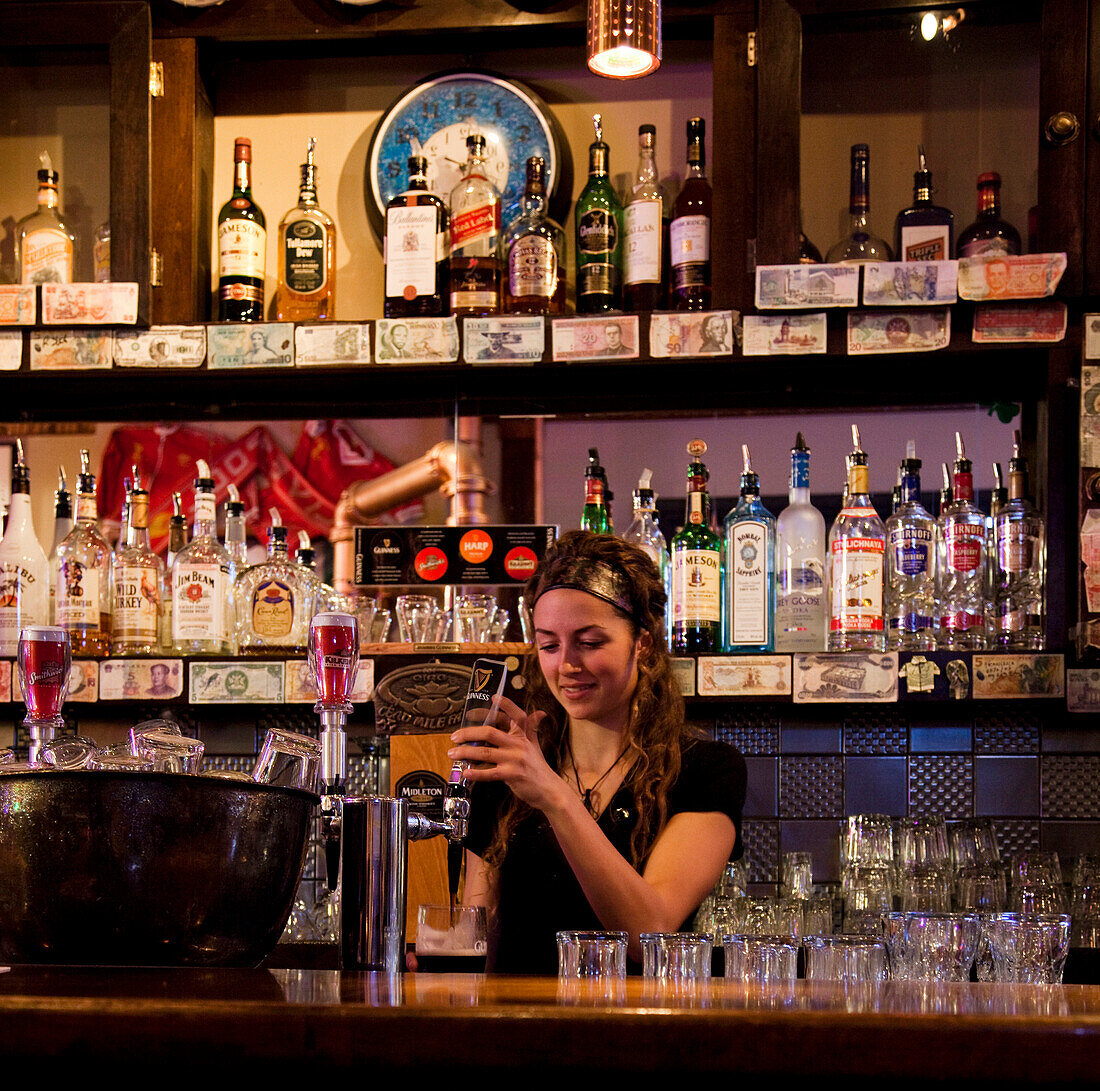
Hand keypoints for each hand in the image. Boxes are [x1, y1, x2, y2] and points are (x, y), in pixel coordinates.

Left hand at [447, 695, 565, 812]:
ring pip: (485, 752)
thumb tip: (540, 713)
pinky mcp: (513, 775)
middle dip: (469, 733)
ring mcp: (515, 760)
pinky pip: (490, 773)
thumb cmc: (538, 767)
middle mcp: (519, 745)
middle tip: (455, 736)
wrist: (549, 789)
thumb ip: (532, 728)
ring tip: (453, 753)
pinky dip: (476, 773)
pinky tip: (465, 772)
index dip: (506, 705)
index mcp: (523, 736)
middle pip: (490, 732)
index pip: (516, 715)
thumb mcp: (535, 745)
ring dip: (466, 752)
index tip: (493, 697)